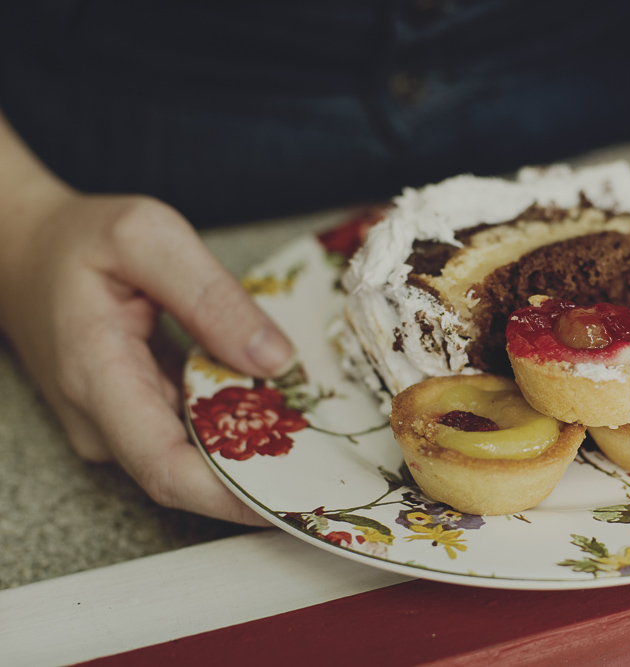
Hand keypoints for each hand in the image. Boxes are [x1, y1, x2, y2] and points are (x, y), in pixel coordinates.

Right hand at [0, 193, 295, 524]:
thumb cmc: (77, 238)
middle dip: (260, 478)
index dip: (234, 496)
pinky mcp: (133, 413)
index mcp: (99, 378)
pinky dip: (235, 427)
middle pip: (189, 474)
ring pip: (193, 456)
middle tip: (335, 470)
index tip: (296, 498)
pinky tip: (284, 412)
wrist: (21, 247)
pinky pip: (190, 433)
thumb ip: (211, 297)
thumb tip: (274, 359)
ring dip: (253, 454)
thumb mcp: (147, 238)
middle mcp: (104, 419)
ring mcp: (116, 422)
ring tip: (323, 441)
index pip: (167, 469)